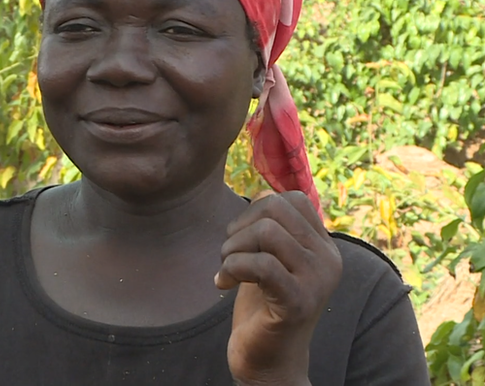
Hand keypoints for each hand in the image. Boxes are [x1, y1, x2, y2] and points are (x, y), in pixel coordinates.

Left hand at [215, 191, 341, 384]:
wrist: (268, 360)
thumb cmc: (262, 306)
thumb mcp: (271, 258)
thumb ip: (273, 228)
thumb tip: (262, 192)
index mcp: (324, 246)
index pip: (292, 199)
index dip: (255, 210)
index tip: (241, 238)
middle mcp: (328, 260)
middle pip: (275, 209)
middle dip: (239, 227)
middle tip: (229, 255)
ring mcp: (317, 281)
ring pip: (266, 232)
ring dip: (232, 248)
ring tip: (227, 270)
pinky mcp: (298, 302)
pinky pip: (260, 264)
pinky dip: (231, 268)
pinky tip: (223, 285)